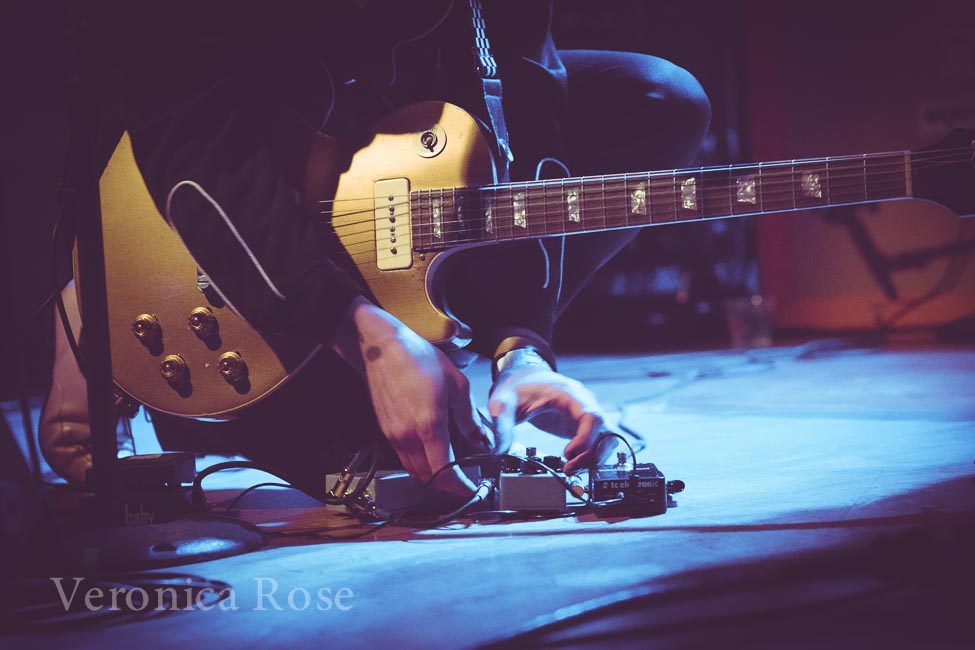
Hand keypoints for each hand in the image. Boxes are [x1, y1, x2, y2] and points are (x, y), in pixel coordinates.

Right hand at [329, 297, 491, 494]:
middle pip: (428, 477)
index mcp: (428, 424)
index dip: (460, 487)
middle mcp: (408, 435)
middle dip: (447, 486)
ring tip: (450, 472)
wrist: (382, 349)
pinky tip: (432, 454)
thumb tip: (481, 439)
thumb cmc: (417, 359)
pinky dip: (420, 464)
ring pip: (414, 470)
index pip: (444, 471)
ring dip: (432, 477)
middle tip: (464, 483)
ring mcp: (395, 435)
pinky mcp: (387, 431)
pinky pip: (404, 458)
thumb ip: (469, 417)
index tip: (471, 490)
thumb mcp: (456, 384)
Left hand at [488, 365, 616, 473]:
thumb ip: (501, 422)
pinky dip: (590, 456)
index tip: (569, 453)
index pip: (591, 415)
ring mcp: (585, 414)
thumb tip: (499, 450)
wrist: (523, 376)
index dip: (586, 437)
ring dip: (593, 458)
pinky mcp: (582, 425)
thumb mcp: (504, 399)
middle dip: (592, 454)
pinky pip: (597, 442)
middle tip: (569, 468)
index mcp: (568, 394)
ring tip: (570, 468)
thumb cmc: (518, 385)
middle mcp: (583, 403)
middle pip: (605, 430)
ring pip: (606, 438)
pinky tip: (572, 464)